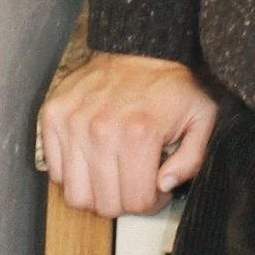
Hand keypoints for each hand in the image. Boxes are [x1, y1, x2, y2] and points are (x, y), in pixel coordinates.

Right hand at [39, 54, 218, 217]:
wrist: (137, 49)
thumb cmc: (168, 85)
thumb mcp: (202, 118)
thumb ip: (192, 160)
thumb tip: (164, 185)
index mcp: (138, 134)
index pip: (136, 202)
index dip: (151, 202)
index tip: (155, 187)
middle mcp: (101, 131)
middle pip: (105, 205)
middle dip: (124, 200)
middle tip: (134, 182)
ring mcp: (72, 124)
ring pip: (76, 195)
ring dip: (96, 193)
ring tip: (112, 174)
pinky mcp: (53, 117)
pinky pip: (55, 172)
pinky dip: (73, 174)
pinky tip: (92, 160)